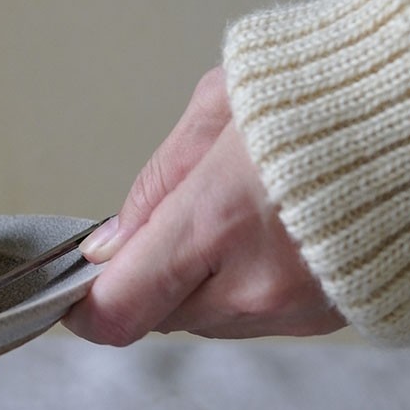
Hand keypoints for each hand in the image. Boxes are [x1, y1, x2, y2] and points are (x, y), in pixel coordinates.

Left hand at [62, 67, 345, 344]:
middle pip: (159, 315)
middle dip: (152, 277)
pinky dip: (249, 285)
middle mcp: (254, 282)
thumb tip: (107, 246)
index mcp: (215, 222)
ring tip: (241, 216)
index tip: (77, 289)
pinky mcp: (330, 316)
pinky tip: (276, 234)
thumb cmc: (332, 90)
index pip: (117, 310)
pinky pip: (257, 317)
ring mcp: (297, 307)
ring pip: (207, 320)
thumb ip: (153, 185)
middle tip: (181, 220)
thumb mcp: (217, 108)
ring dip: (202, 281)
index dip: (84, 307)